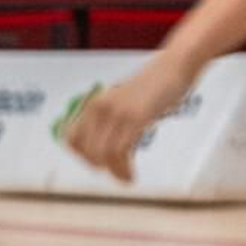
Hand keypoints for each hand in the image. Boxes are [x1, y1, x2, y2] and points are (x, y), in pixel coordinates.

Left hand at [64, 60, 191, 182]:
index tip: (97, 164)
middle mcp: (99, 108)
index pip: (71, 138)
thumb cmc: (152, 87)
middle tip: (114, 172)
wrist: (173, 67)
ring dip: (112, 171)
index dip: (81, 156)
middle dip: (98, 166)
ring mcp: (116, 113)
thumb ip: (111, 118)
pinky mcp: (135, 118)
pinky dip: (122, 169)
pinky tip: (130, 175)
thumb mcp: (122, 102)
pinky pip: (119, 151)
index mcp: (93, 105)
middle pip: (85, 149)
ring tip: (125, 178)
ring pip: (101, 153)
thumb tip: (103, 143)